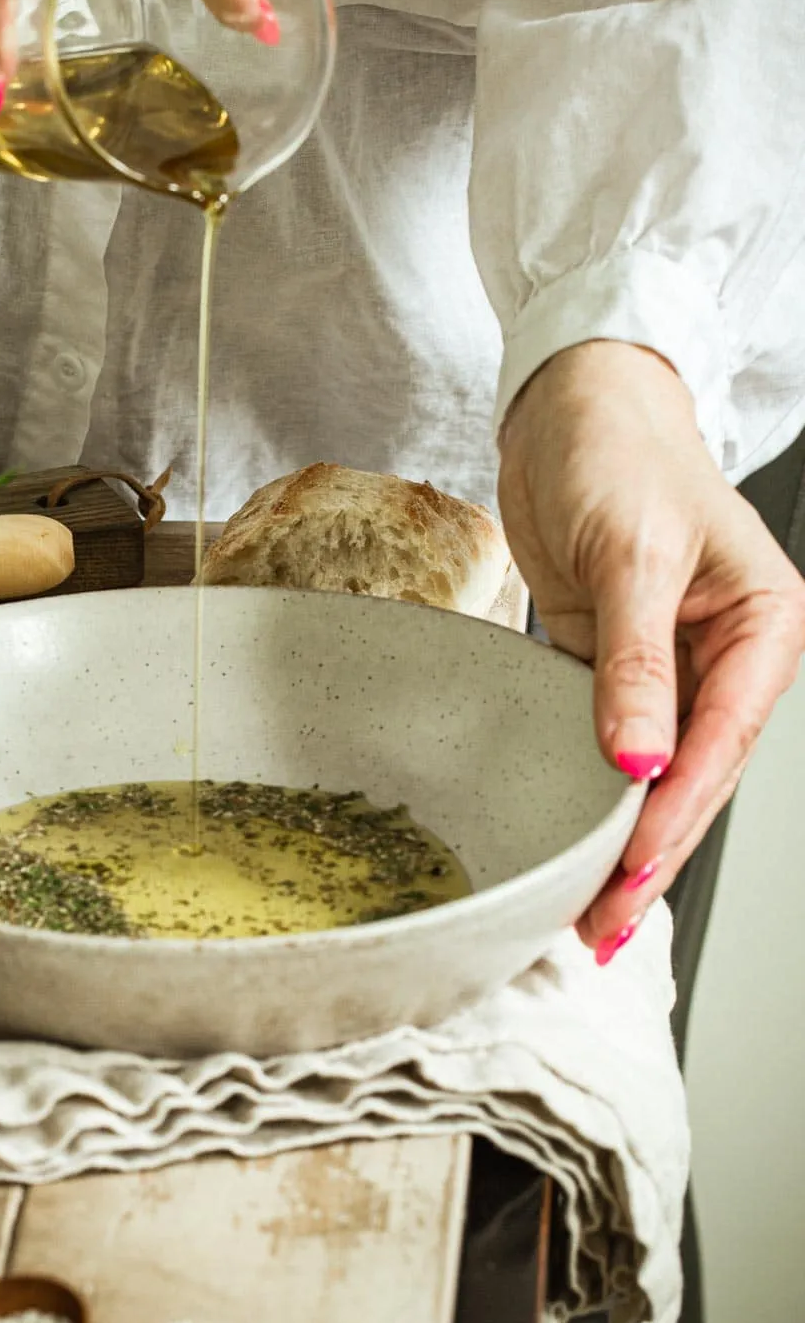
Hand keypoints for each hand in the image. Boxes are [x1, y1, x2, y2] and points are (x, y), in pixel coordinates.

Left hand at [498, 340, 804, 961]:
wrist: (567, 400)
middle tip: (598, 922)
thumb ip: (636, 663)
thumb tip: (637, 762)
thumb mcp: (632, 554)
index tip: (628, 875)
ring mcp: (664, 662)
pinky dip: (585, 789)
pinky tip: (562, 834)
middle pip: (690, 774)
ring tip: (579, 905)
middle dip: (648, 850)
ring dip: (617, 834)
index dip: (674, 818)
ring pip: (648, 769)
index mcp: (761, 627)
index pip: (719, 744)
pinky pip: (601, 737)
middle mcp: (721, 654)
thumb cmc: (619, 449)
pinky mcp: (606, 659)